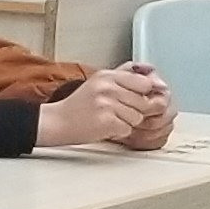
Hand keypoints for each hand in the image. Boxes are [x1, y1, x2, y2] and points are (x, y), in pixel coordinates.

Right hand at [39, 64, 174, 149]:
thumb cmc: (78, 105)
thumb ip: (126, 77)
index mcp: (108, 76)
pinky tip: (103, 126)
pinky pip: (127, 130)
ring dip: (126, 123)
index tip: (134, 99)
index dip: (144, 94)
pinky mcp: (105, 122)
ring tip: (108, 118)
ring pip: (137, 118)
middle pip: (143, 103)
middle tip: (115, 111)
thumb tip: (154, 77)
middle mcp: (107, 87)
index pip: (145, 83)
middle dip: (134, 111)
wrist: (55, 122)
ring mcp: (106, 104)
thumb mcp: (99, 82)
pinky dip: (118, 132)